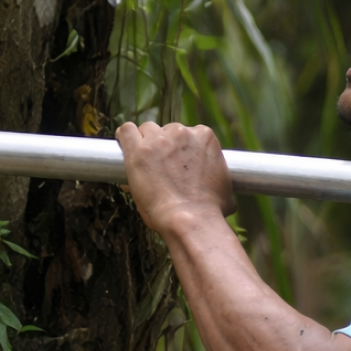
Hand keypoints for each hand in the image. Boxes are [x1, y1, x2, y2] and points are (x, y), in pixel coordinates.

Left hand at [115, 121, 235, 233]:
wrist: (191, 220)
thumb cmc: (211, 211)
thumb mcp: (226, 192)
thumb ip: (221, 182)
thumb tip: (224, 194)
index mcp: (205, 137)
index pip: (188, 134)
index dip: (180, 151)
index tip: (177, 165)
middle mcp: (182, 133)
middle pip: (167, 131)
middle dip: (164, 148)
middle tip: (161, 170)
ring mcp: (159, 139)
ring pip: (147, 131)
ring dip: (145, 144)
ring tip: (143, 164)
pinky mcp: (138, 150)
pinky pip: (126, 131)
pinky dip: (125, 139)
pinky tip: (125, 149)